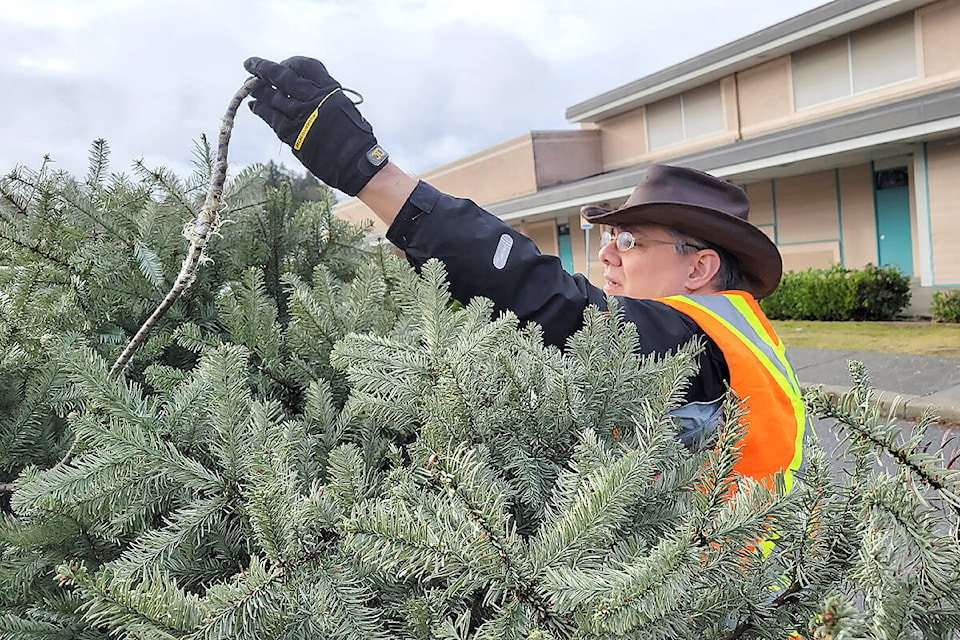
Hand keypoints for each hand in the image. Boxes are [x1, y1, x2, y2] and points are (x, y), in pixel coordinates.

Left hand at [243, 56, 388, 195]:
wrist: (357, 163)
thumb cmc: (354, 137)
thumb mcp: (343, 107)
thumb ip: (325, 95)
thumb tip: (305, 88)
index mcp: (330, 89)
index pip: (304, 65)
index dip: (289, 63)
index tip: (282, 65)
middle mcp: (314, 98)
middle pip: (281, 76)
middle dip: (263, 68)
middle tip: (250, 64)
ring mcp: (302, 116)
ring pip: (271, 96)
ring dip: (257, 90)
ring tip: (250, 87)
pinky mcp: (293, 134)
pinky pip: (270, 117)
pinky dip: (259, 109)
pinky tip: (254, 106)